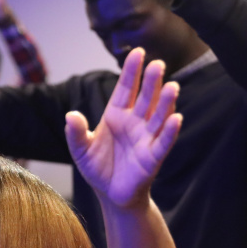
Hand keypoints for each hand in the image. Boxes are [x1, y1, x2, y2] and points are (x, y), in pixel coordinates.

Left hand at [65, 48, 180, 208]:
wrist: (111, 195)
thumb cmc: (98, 168)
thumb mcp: (81, 150)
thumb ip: (77, 133)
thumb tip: (71, 115)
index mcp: (116, 114)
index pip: (125, 88)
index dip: (131, 71)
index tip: (138, 52)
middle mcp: (134, 122)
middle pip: (145, 98)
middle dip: (151, 81)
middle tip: (157, 64)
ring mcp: (146, 138)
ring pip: (158, 116)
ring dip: (166, 102)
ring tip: (172, 87)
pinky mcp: (153, 157)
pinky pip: (163, 142)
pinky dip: (169, 131)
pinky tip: (175, 119)